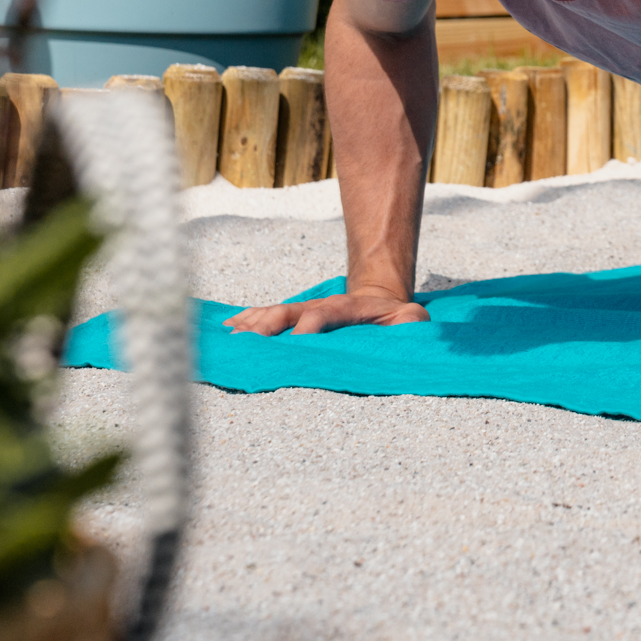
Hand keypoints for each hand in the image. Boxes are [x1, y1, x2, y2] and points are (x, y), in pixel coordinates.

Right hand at [225, 288, 430, 335]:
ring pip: (274, 314)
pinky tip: (228, 326)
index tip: (298, 340)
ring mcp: (305, 310)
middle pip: (290, 312)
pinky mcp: (295, 318)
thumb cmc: (397, 319)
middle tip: (250, 341)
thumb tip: (408, 323)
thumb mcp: (412, 318)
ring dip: (252, 323)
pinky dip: (248, 319)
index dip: (311, 325)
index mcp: (347, 308)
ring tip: (231, 335)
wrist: (380, 299)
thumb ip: (411, 322)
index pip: (325, 314)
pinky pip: (268, 316)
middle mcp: (320, 307)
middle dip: (269, 325)